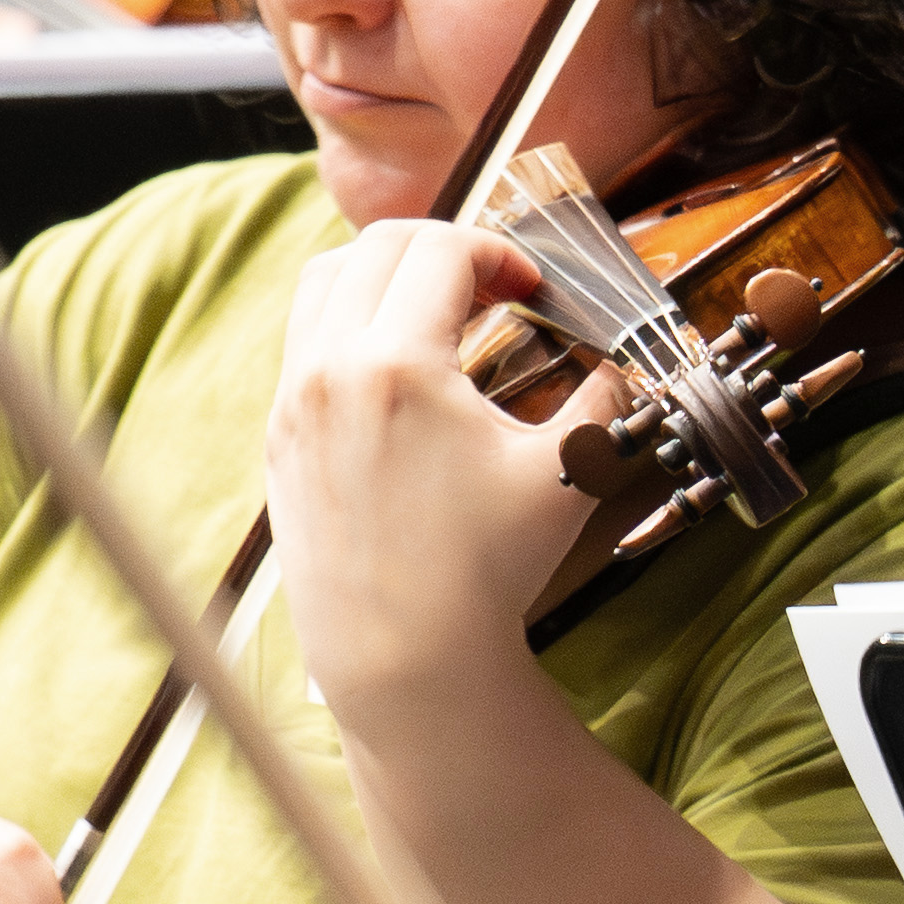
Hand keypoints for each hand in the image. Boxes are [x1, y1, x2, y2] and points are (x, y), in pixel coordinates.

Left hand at [270, 211, 600, 735]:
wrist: (402, 657)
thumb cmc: (483, 572)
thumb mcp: (566, 475)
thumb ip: (604, 400)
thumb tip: (623, 362)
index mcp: (398, 365)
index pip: (442, 249)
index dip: (500, 252)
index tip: (532, 289)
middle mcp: (331, 370)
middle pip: (376, 246)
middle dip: (444, 249)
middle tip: (493, 290)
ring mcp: (294, 402)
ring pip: (324, 282)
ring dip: (385, 276)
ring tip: (437, 315)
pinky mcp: (280, 436)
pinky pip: (304, 342)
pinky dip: (350, 325)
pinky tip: (400, 371)